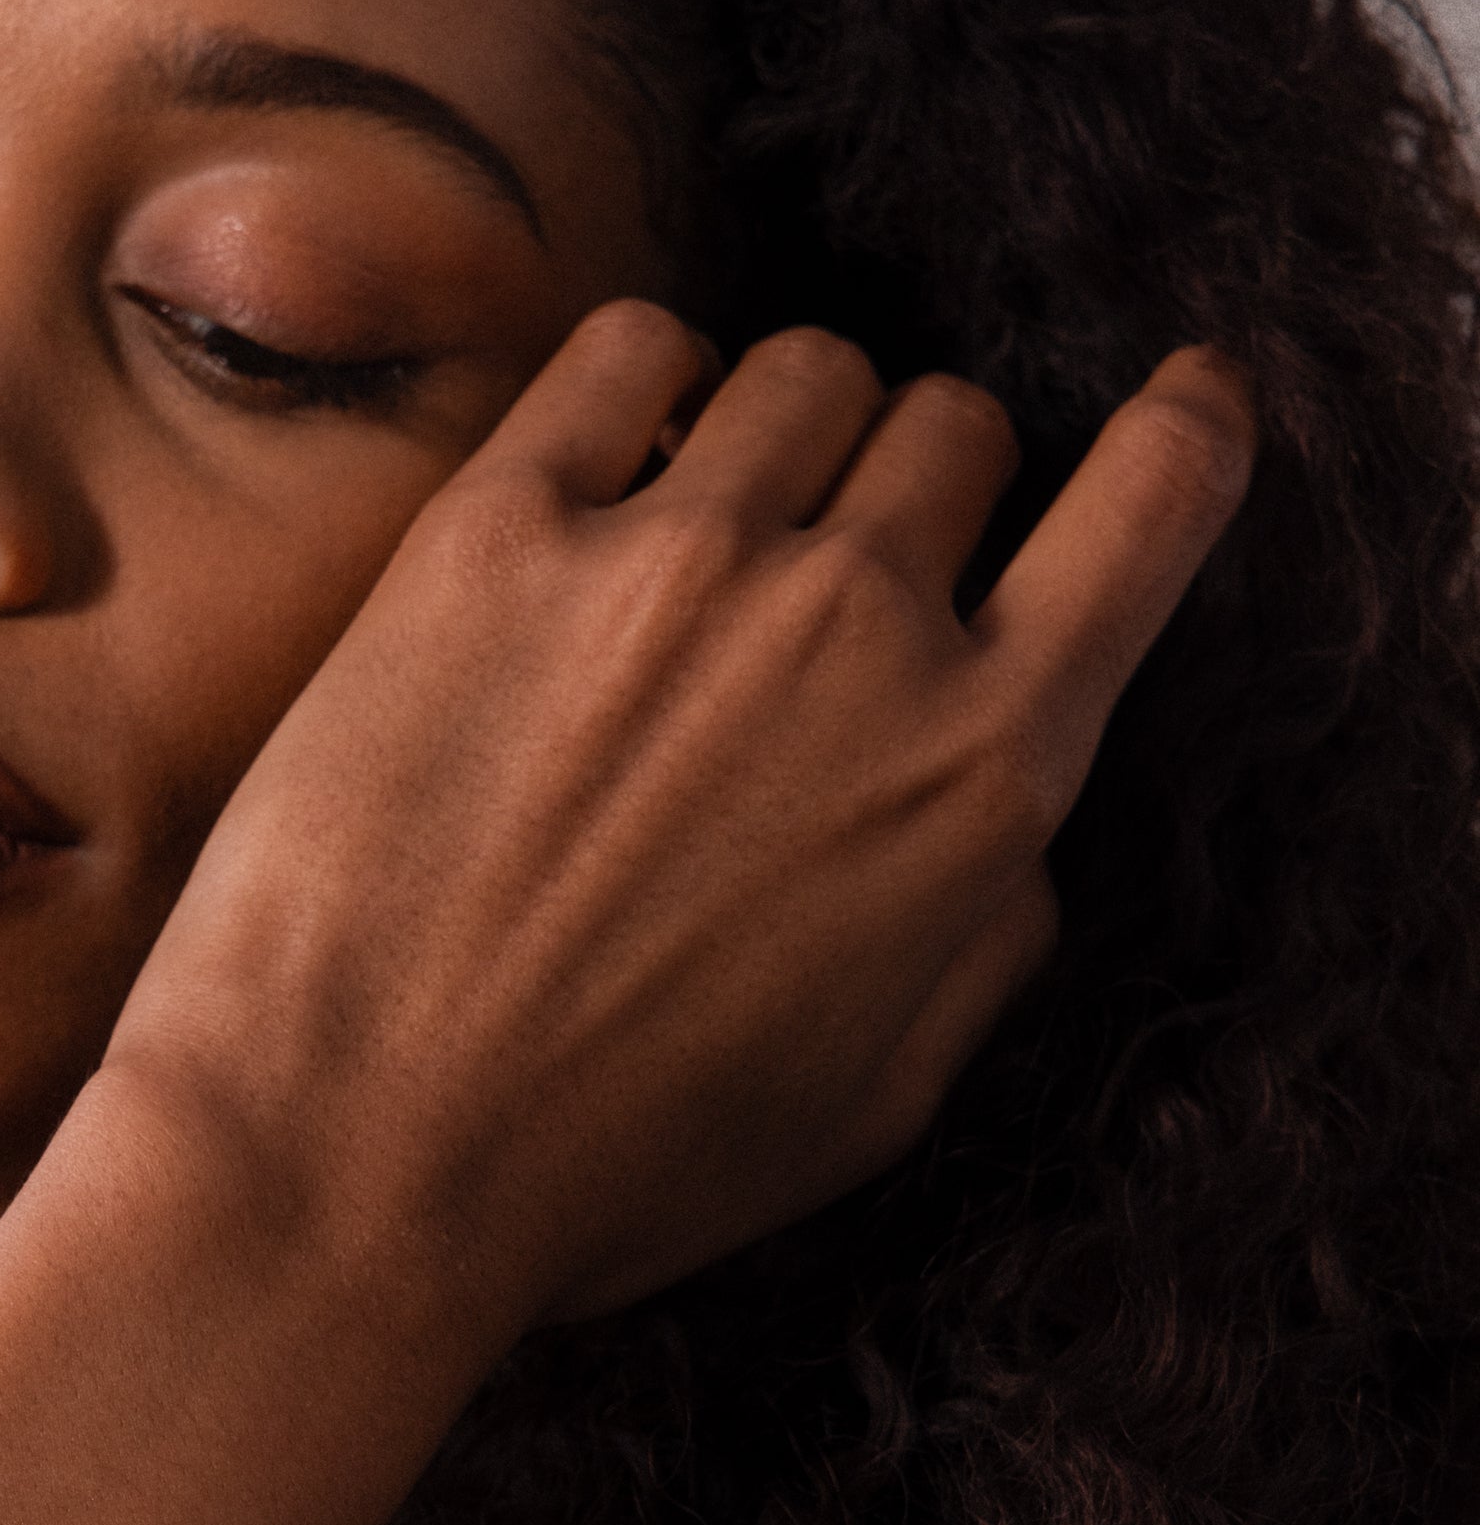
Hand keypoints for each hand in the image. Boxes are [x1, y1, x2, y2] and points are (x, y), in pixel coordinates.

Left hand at [108, 305, 1253, 1331]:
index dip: (1180, 433)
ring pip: (807, 374)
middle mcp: (855, 631)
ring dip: (782, 438)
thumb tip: (1016, 823)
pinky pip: (624, 351)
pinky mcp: (494, 535)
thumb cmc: (598, 1173)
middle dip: (915, 490)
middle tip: (824, 580)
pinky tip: (605, 469)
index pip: (1155, 505)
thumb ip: (983, 939)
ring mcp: (675, 564)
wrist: (343, 1164)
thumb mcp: (867, 1107)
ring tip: (701, 537)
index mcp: (980, 776)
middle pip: (955, 431)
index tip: (1176, 405)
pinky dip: (640, 385)